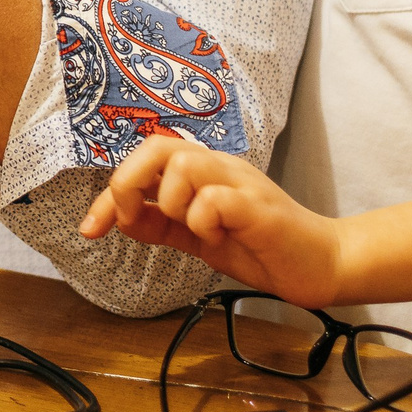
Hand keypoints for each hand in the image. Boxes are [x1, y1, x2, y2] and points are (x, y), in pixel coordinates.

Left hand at [78, 139, 343, 306]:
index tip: (91, 229)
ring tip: (193, 231)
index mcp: (203, 171)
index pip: (144, 160)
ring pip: (182, 165)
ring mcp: (240, 183)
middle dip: (128, 184)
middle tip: (133, 220)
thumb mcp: (199, 237)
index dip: (109, 195)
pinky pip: (214, 199)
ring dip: (172, 204)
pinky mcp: (258, 206)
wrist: (320, 265)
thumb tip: (123, 219)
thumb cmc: (262, 247)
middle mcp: (219, 167)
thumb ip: (164, 225)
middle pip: (158, 146)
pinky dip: (203, 221)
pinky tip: (218, 238)